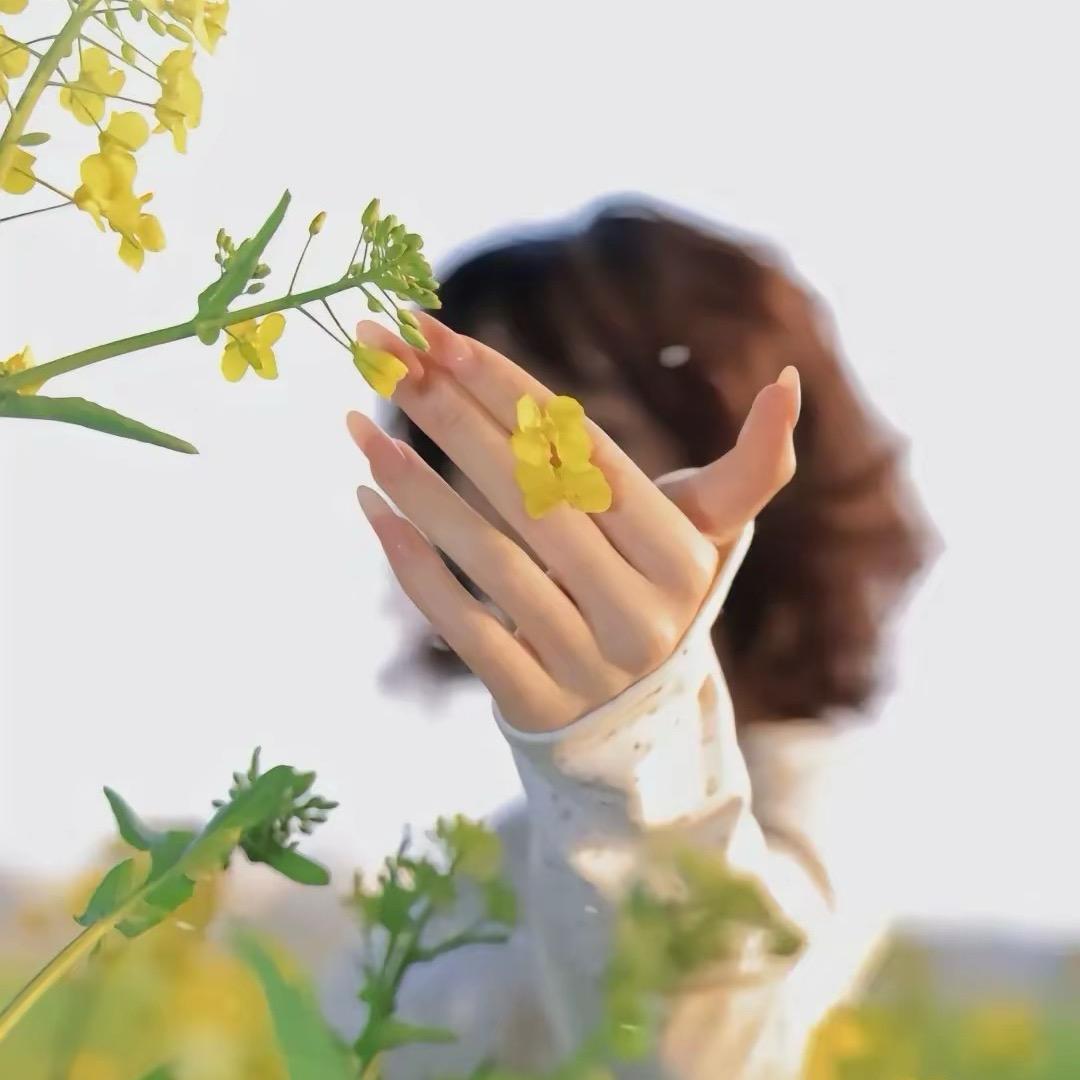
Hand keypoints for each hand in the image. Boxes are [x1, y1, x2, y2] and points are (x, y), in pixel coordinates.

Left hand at [346, 314, 799, 732]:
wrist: (639, 722)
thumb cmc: (661, 593)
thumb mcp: (711, 537)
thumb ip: (753, 467)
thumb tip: (788, 381)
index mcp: (682, 558)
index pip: (587, 457)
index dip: (511, 394)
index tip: (444, 339)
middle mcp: (640, 614)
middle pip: (532, 496)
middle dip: (452, 417)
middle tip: (385, 356)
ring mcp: (583, 665)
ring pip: (488, 558)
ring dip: (416, 484)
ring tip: (357, 423)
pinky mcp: (529, 703)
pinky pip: (460, 626)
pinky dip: (411, 565)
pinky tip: (368, 503)